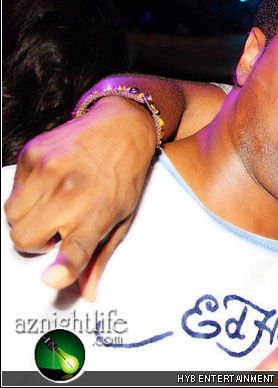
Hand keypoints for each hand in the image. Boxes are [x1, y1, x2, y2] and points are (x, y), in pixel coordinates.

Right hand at [4, 97, 156, 296]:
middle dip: (35, 240)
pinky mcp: (32, 154)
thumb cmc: (125, 175)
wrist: (124, 127)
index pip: (75, 248)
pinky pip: (11, 189)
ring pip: (11, 216)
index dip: (63, 267)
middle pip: (23, 239)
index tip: (52, 278)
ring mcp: (48, 171)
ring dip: (27, 216)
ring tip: (54, 203)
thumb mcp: (123, 217)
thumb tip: (85, 292)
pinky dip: (26, 192)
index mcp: (97, 212)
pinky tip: (50, 182)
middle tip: (58, 226)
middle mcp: (71, 193)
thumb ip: (99, 256)